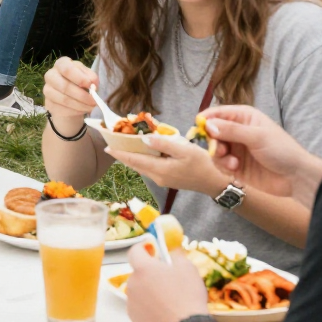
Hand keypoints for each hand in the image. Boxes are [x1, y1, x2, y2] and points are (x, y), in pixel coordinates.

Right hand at [42, 55, 98, 126]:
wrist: (70, 96)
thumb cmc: (80, 82)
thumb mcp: (87, 76)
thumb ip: (91, 77)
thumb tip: (93, 85)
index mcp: (61, 64)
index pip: (67, 69)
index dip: (80, 78)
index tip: (90, 86)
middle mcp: (51, 75)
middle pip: (65, 86)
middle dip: (82, 95)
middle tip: (94, 101)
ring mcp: (47, 90)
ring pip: (64, 99)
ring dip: (81, 105)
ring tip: (91, 107)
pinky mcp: (48, 103)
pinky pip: (63, 109)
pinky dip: (76, 111)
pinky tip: (82, 110)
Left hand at [104, 130, 224, 195]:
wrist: (215, 182)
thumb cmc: (201, 164)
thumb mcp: (183, 150)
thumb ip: (163, 144)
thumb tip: (144, 139)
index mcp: (159, 170)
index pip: (134, 161)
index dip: (119, 154)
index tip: (106, 147)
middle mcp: (157, 177)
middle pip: (135, 164)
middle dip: (123, 153)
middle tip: (112, 141)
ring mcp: (162, 179)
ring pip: (142, 166)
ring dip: (133, 156)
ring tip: (124, 143)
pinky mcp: (167, 178)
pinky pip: (150, 167)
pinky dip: (143, 158)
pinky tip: (143, 149)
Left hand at [123, 242, 211, 321]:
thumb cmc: (187, 297)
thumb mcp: (188, 269)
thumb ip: (176, 256)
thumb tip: (171, 254)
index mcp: (143, 269)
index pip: (134, 251)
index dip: (142, 248)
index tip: (150, 249)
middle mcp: (132, 286)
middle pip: (138, 275)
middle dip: (149, 275)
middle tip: (166, 282)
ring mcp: (132, 306)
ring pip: (139, 294)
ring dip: (148, 295)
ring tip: (168, 303)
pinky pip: (141, 313)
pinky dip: (149, 312)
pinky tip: (164, 317)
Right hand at [204, 105, 321, 206]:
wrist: (297, 178)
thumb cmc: (282, 150)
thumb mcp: (257, 136)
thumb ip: (231, 130)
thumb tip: (207, 125)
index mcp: (243, 117)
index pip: (217, 113)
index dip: (206, 120)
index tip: (198, 128)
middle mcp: (237, 131)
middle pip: (212, 132)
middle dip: (212, 142)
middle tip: (219, 150)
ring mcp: (236, 149)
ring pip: (214, 149)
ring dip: (219, 156)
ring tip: (233, 164)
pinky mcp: (236, 166)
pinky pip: (220, 164)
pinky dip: (223, 166)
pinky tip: (235, 170)